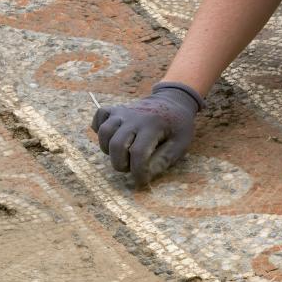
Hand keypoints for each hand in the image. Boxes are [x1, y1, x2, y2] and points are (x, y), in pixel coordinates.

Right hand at [90, 82, 204, 186]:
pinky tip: (111, 137)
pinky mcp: (116, 109)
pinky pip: (99, 116)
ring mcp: (123, 112)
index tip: (141, 181)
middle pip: (117, 144)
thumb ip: (164, 160)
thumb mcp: (181, 143)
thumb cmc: (178, 126)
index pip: (138, 153)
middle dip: (120, 164)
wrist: (174, 100)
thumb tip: (145, 175)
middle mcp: (135, 117)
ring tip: (121, 155)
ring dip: (108, 149)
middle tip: (130, 168)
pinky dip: (99, 128)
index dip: (138, 172)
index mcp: (153, 125)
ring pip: (105, 132)